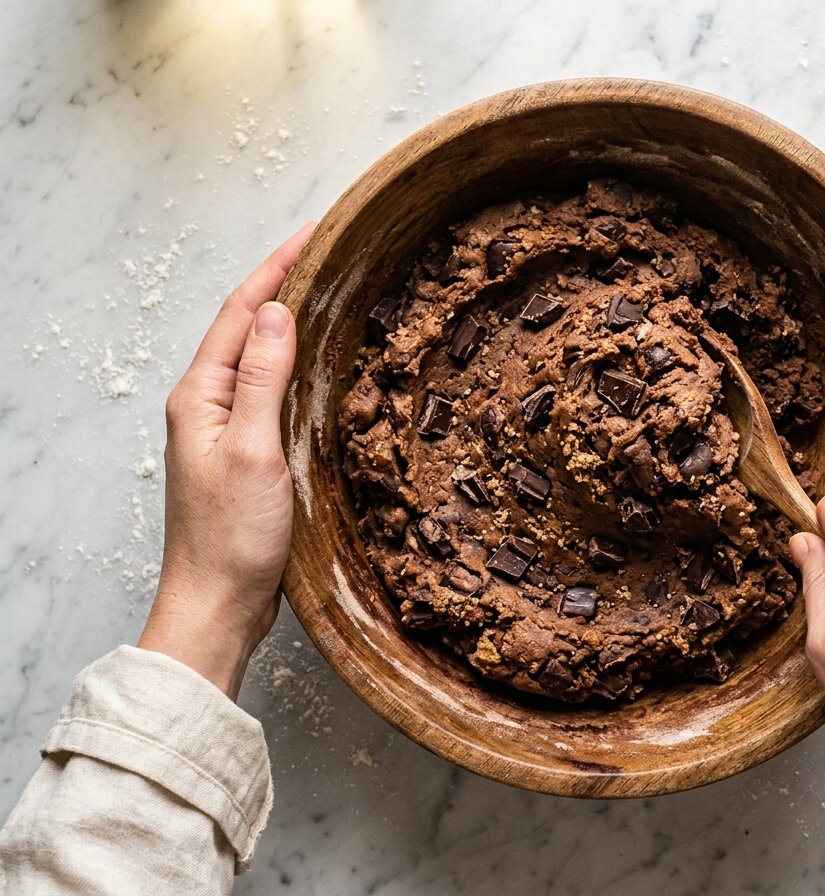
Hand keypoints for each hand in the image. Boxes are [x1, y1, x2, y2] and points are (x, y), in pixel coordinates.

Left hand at [138, 223, 314, 698]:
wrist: (217, 603)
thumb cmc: (230, 537)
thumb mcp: (253, 452)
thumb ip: (263, 380)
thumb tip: (280, 313)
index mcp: (201, 395)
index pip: (242, 311)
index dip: (278, 266)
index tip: (315, 232)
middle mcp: (207, 403)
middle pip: (248, 325)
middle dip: (284, 280)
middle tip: (330, 249)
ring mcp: (224, 428)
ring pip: (259, 355)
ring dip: (290, 317)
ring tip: (329, 288)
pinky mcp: (244, 451)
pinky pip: (269, 388)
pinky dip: (294, 360)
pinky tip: (318, 361)